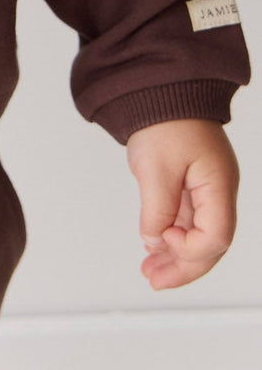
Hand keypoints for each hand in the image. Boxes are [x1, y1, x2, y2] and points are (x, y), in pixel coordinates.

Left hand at [126, 118, 239, 289]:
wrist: (162, 88)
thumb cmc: (164, 118)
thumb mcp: (155, 167)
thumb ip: (157, 208)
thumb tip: (154, 241)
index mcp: (218, 184)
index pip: (216, 235)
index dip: (189, 247)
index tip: (162, 238)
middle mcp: (218, 190)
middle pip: (211, 242)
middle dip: (184, 266)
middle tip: (156, 281)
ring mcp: (206, 188)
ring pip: (198, 234)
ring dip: (175, 256)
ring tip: (151, 273)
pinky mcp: (191, 185)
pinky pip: (187, 220)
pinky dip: (171, 236)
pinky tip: (154, 248)